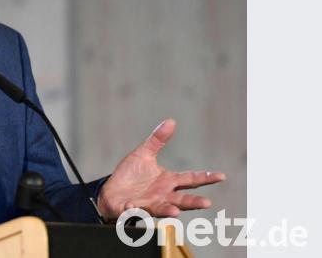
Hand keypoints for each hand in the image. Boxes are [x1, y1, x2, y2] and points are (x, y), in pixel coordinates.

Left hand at [97, 118, 225, 219]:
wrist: (112, 190)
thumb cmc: (131, 175)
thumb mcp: (144, 154)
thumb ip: (157, 140)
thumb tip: (171, 121)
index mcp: (168, 181)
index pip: (190, 179)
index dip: (205, 177)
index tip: (221, 176)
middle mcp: (162, 195)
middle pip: (182, 200)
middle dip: (194, 202)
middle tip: (207, 203)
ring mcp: (149, 204)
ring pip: (161, 209)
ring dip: (168, 211)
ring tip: (175, 212)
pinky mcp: (132, 209)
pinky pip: (134, 210)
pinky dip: (133, 210)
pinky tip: (132, 206)